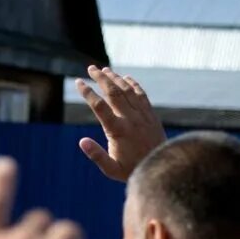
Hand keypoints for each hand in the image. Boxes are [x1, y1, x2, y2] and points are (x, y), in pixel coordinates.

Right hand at [75, 65, 165, 181]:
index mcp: (118, 130)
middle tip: (91, 68)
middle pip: (113, 92)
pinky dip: (133, 84)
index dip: (88, 92)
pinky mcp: (151, 116)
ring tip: (104, 70)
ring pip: (128, 90)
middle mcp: (131, 119)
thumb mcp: (111, 169)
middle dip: (101, 78)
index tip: (78, 82)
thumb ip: (97, 155)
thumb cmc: (132, 170)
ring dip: (115, 78)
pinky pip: (142, 95)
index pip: (99, 106)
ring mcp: (143, 115)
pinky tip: (126, 78)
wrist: (161, 168)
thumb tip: (81, 142)